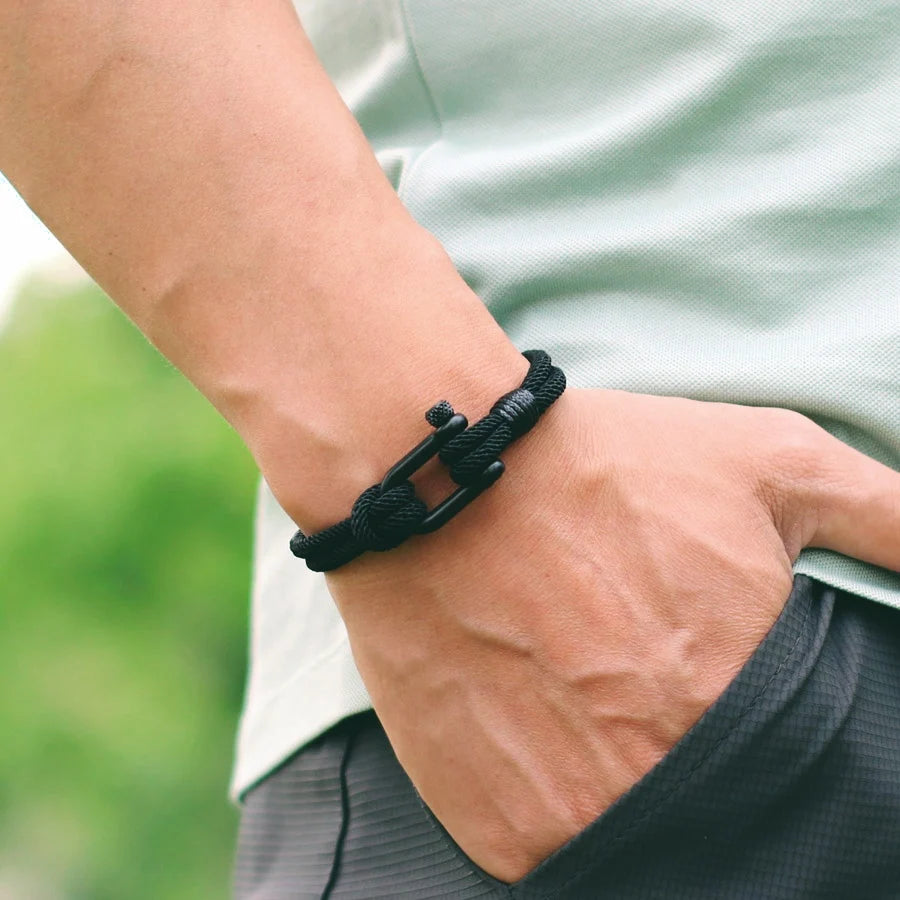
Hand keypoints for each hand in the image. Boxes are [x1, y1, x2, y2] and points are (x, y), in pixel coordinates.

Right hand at [321, 387, 899, 882]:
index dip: (747, 709)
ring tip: (572, 681)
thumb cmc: (602, 465)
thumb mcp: (769, 461)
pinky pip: (551, 847)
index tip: (705, 673)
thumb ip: (891, 520)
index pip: (799, 767)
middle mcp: (666, 774)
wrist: (438, 483)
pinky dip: (549, 792)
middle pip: (711, 797)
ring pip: (633, 830)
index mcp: (745, 697)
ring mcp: (577, 816)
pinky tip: (529, 710)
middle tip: (627, 665)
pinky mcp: (501, 833)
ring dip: (613, 769)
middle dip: (679, 735)